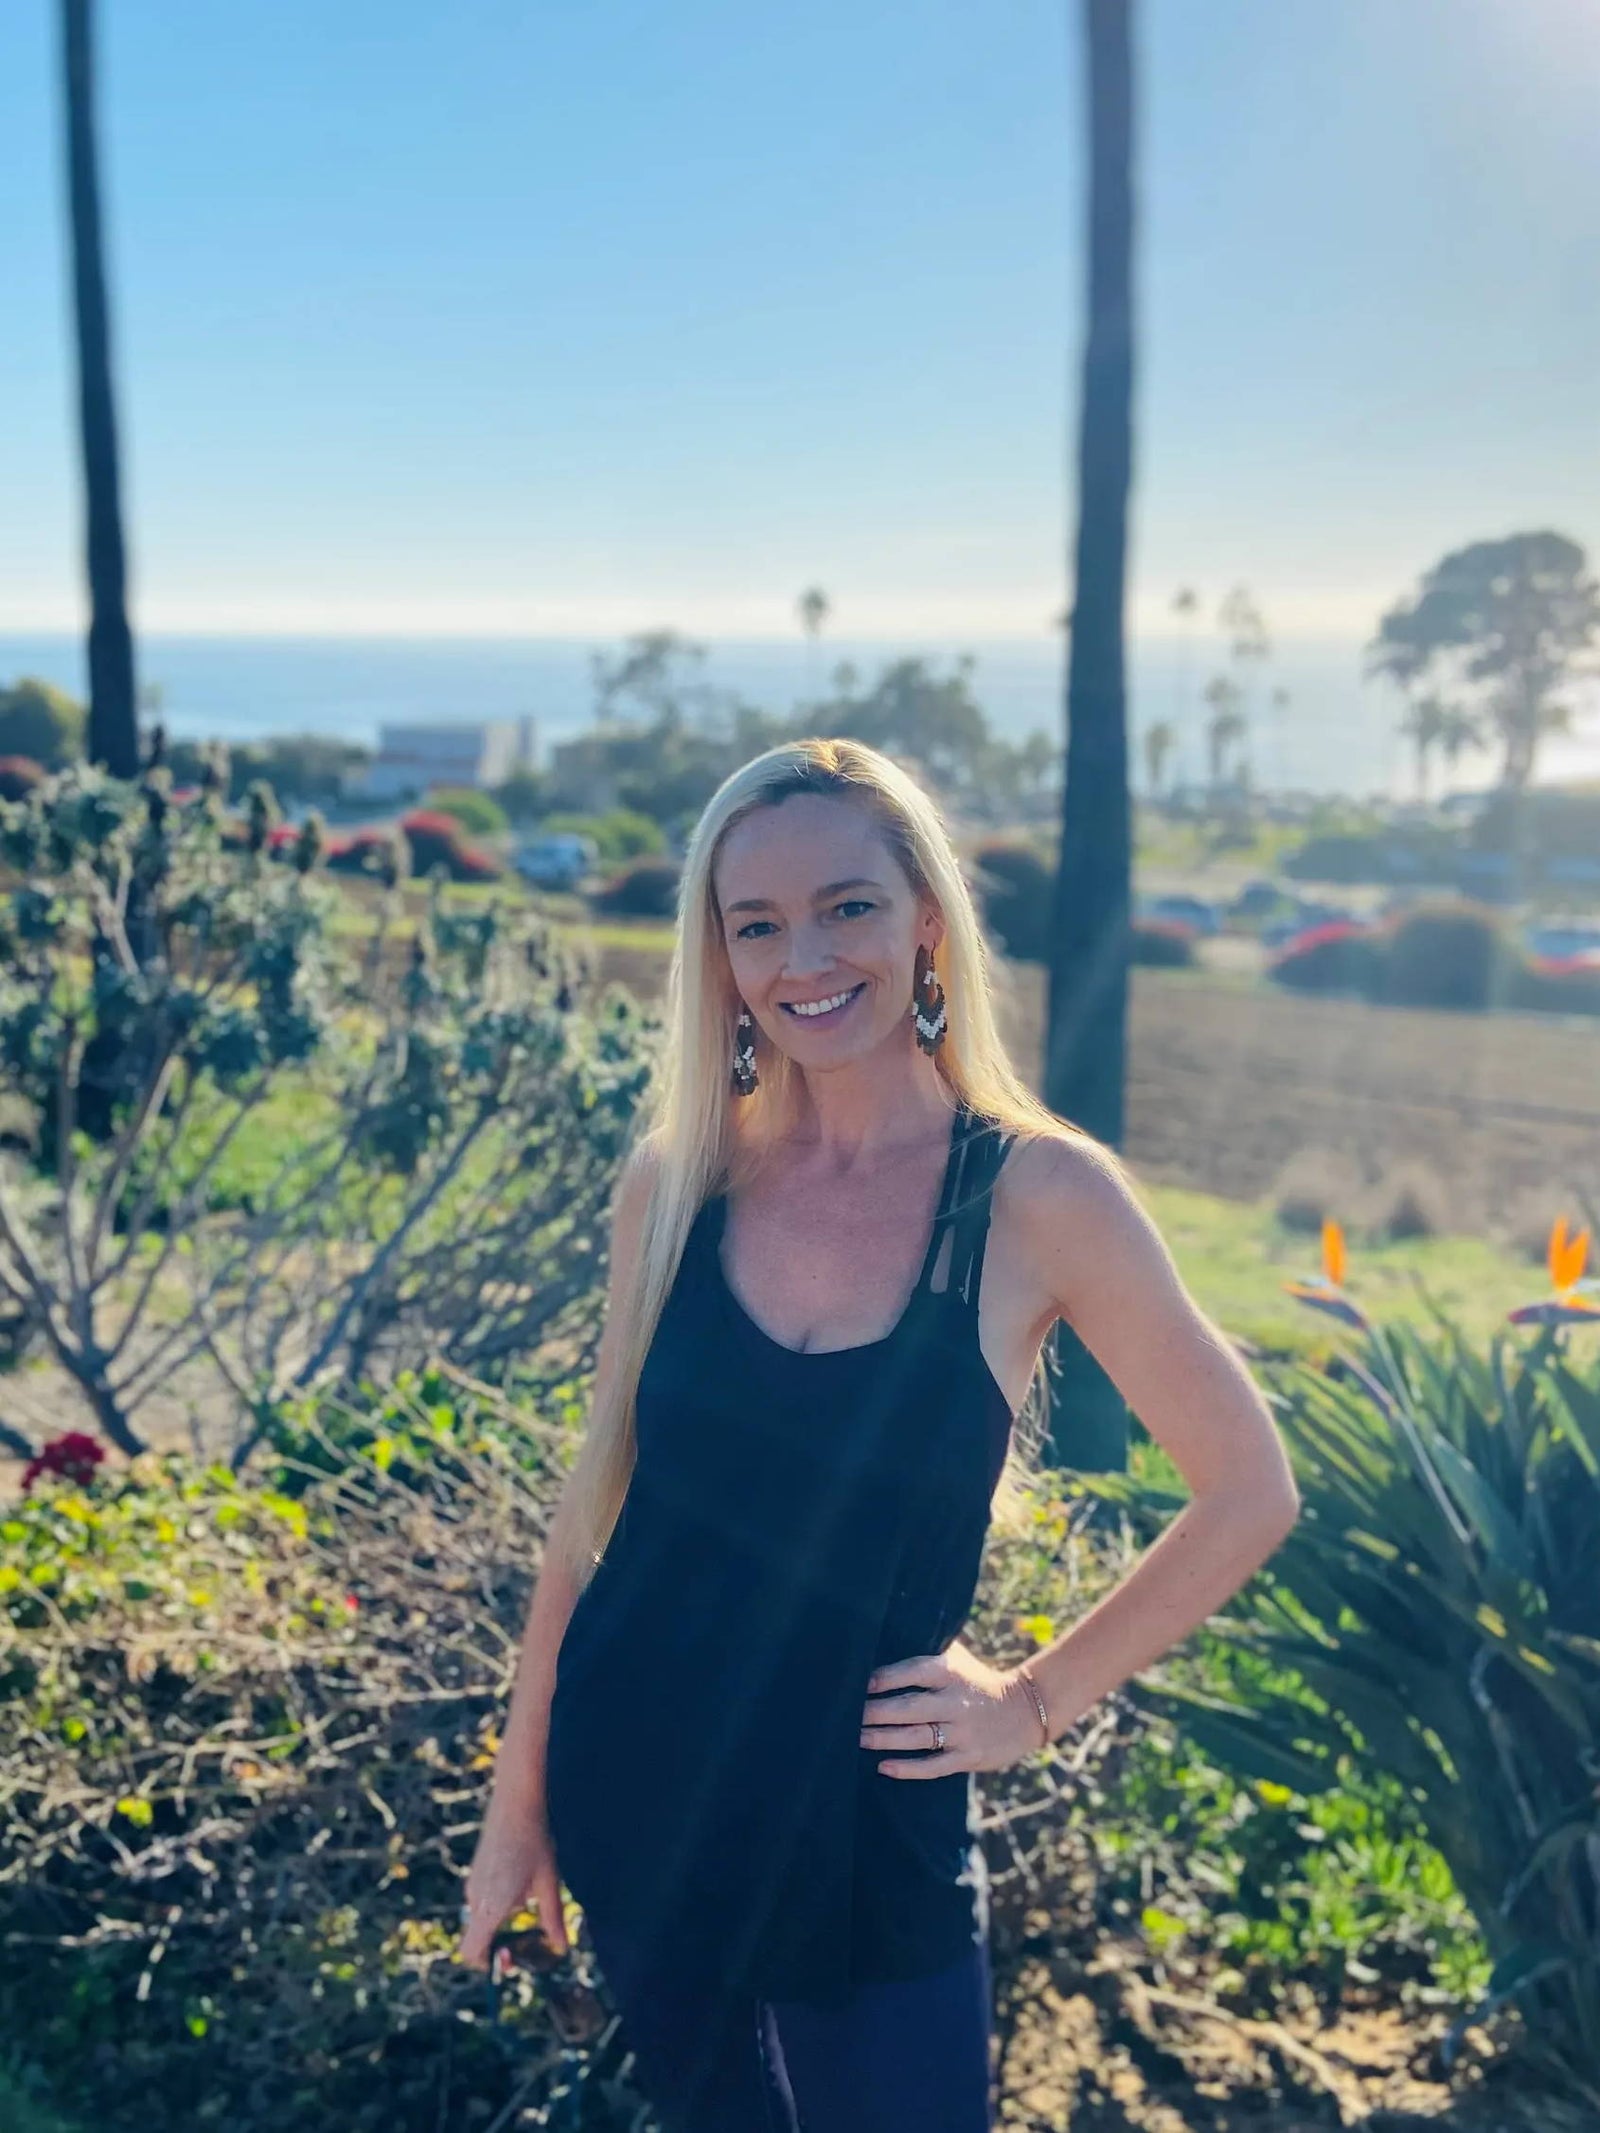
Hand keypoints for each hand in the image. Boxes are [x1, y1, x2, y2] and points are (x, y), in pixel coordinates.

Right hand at [458, 1795, 568, 1970]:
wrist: (515, 1804)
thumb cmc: (535, 1843)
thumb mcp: (549, 1883)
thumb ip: (553, 1919)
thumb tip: (562, 1948)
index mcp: (491, 1907)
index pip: (471, 1952)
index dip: (485, 1965)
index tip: (508, 1961)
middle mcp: (475, 1898)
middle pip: (476, 1939)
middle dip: (497, 1947)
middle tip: (523, 1942)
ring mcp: (473, 1884)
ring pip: (481, 1918)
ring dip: (500, 1922)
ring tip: (527, 1898)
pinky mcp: (475, 1872)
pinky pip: (482, 1900)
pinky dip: (497, 1904)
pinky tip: (519, 1880)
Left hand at [860, 1640, 1047, 1776]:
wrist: (1024, 1710)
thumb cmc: (977, 1679)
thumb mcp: (958, 1657)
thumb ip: (927, 1650)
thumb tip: (885, 1634)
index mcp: (951, 1672)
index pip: (913, 1671)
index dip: (886, 1678)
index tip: (860, 1683)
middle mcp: (956, 1701)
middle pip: (909, 1708)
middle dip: (876, 1713)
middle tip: (846, 1716)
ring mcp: (962, 1732)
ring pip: (917, 1737)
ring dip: (884, 1739)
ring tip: (858, 1738)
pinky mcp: (968, 1757)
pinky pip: (933, 1765)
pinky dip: (908, 1768)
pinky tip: (884, 1766)